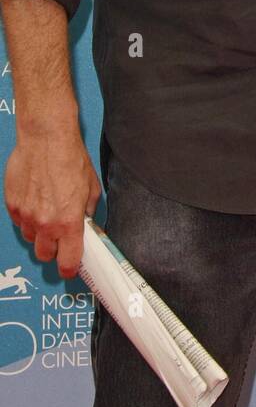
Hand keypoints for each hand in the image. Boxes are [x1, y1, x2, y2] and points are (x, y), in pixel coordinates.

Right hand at [5, 126, 101, 278]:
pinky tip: (36, 199)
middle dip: (53, 249)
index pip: (68, 261)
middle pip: (45, 255)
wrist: (46, 138)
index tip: (71, 268)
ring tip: (47, 209)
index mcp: (69, 222)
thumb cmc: (71, 158)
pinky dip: (27, 216)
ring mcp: (26, 215)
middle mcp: (46, 223)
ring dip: (39, 231)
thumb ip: (88, 211)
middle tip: (60, 235)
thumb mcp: (91, 187)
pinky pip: (19, 221)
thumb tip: (86, 223)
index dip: (70, 268)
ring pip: (31, 237)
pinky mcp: (12, 205)